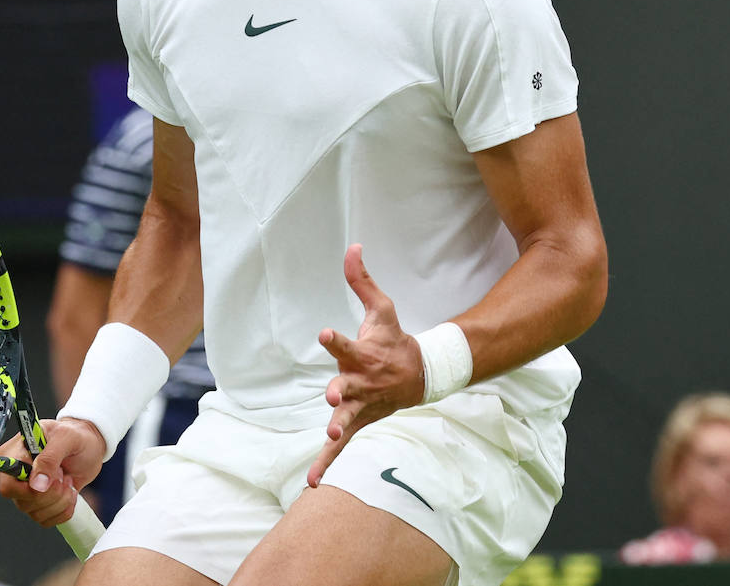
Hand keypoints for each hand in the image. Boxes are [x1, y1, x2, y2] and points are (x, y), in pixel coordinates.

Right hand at [0, 417, 106, 527]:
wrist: (90, 445)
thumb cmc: (75, 435)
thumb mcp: (66, 437)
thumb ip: (49, 458)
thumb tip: (36, 484)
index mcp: (14, 454)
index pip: (8, 485)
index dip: (30, 490)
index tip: (51, 479)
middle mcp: (16, 475)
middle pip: (23, 503)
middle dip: (51, 494)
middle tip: (63, 474)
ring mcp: (28, 491)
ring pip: (36, 514)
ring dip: (60, 501)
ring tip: (68, 480)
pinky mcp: (41, 504)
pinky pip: (47, 520)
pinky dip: (64, 510)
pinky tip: (70, 492)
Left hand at [307, 243, 424, 487]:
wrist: (418, 374)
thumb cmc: (394, 339)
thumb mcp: (382, 308)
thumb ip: (362, 281)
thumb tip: (352, 247)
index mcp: (364, 353)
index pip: (346, 344)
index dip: (335, 339)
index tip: (324, 333)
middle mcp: (361, 381)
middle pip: (348, 386)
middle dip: (340, 391)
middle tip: (332, 394)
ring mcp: (360, 405)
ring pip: (347, 419)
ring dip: (338, 428)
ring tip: (329, 436)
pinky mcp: (357, 422)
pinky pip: (342, 447)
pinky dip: (327, 464)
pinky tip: (311, 482)